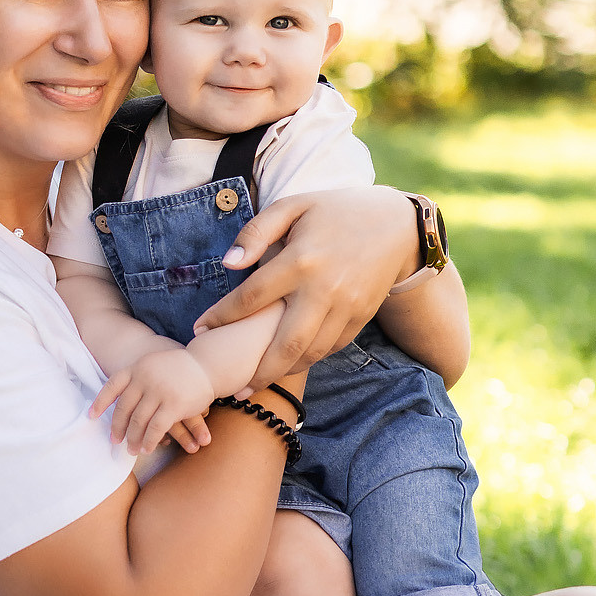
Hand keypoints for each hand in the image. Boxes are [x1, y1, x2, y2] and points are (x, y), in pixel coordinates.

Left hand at [90, 349, 216, 455]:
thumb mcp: (153, 364)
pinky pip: (156, 428)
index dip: (100, 403)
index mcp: (137, 368)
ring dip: (133, 439)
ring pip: (138, 421)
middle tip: (115, 441)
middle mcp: (145, 378)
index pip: (112, 386)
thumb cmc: (179, 367)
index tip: (91, 417)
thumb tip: (117, 396)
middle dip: (118, 428)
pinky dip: (149, 441)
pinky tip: (147, 449)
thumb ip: (137, 376)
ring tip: (131, 450)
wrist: (207, 364)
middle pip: (124, 408)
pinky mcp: (173, 405)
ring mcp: (159, 391)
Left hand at [192, 185, 418, 384]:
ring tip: (256, 383)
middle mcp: (323, 289)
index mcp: (300, 260)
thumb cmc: (334, 210)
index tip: (200, 329)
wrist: (395, 225)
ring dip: (282, 372)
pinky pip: (331, 348)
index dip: (222, 316)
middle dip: (257, 371)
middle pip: (285, 344)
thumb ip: (257, 232)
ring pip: (310, 353)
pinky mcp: (361, 317)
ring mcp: (346, 307)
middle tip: (233, 389)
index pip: (251, 297)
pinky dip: (309, 360)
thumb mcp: (292, 206)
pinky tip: (290, 363)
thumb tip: (229, 264)